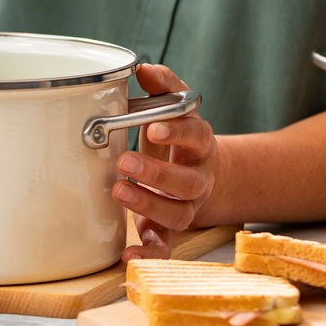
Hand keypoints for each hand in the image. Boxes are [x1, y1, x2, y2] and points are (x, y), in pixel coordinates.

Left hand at [113, 64, 220, 261]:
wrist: (206, 175)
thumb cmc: (178, 138)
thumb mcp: (175, 110)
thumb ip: (163, 88)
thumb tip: (144, 68)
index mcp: (199, 144)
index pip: (196, 135)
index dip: (178, 130)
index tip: (155, 124)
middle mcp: (197, 178)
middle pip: (186, 180)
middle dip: (156, 172)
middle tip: (125, 161)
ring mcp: (185, 207)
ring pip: (176, 213)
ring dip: (148, 204)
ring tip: (119, 191)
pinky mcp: (169, 229)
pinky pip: (163, 247)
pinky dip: (147, 254)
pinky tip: (127, 257)